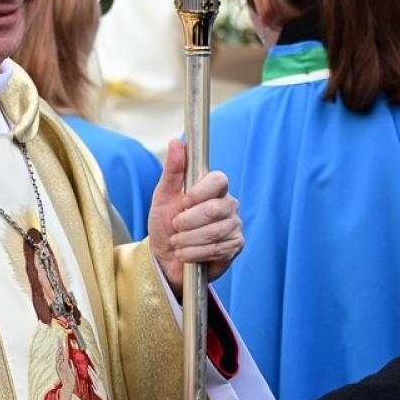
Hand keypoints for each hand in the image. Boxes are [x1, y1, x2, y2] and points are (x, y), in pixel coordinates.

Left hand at [147, 139, 243, 295]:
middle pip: (215, 209)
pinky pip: (217, 249)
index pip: (219, 180)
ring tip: (177, 242)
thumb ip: (173, 170)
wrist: (165, 257)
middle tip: (175, 226)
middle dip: (187, 222)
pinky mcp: (235, 246)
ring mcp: (234, 226)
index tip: (183, 202)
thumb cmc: (165, 223)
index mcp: (214, 188)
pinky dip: (194, 253)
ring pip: (214, 232)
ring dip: (187, 240)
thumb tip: (177, 142)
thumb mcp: (163, 196)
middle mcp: (228, 205)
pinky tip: (185, 254)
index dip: (199, 192)